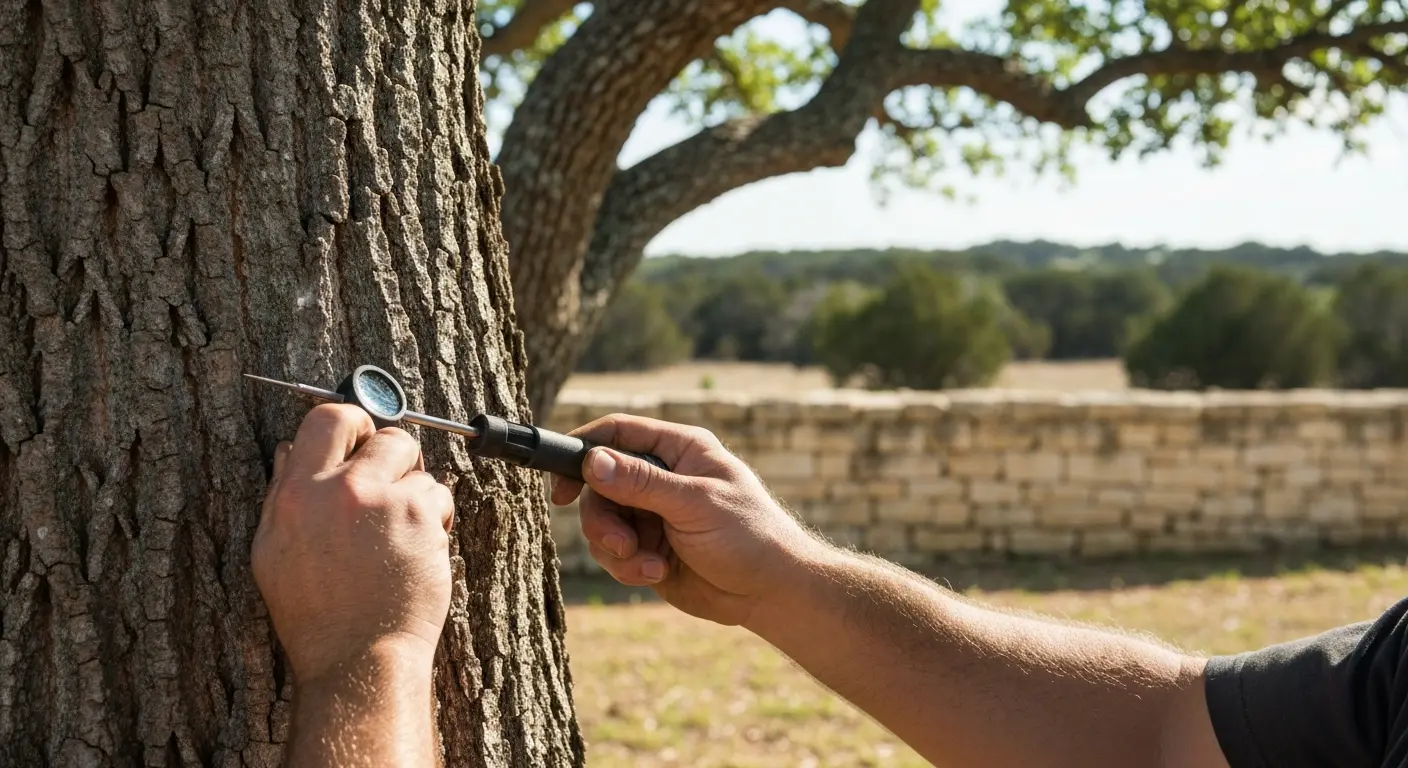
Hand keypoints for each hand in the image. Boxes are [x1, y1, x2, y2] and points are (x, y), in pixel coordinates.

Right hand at [253, 404, 454, 684]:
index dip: (352, 422)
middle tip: (389, 487)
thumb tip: (287, 448)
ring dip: (415, 493)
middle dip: (393, 455)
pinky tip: (416, 551)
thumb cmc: (314, 616)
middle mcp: (340, 490)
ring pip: (417, 466)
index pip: (327, 418)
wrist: (357, 658)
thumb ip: (281, 494)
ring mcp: (385, 501)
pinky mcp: (422, 517)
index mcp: (296, 494)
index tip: (360, 441)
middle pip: (385, 434)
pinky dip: (435, 518)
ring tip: (398, 534)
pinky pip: (438, 494)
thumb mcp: (272, 553)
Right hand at [551, 414, 824, 626]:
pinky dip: (627, 567)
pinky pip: (614, 553)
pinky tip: (657, 575)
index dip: (584, 451)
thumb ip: (642, 483)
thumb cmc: (749, 535)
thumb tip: (593, 461)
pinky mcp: (648, 548)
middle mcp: (661, 477)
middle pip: (600, 485)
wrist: (771, 592)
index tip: (560, 483)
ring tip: (648, 566)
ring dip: (616, 548)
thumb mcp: (694, 504)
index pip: (618, 433)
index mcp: (678, 449)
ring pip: (602, 522)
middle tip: (618, 544)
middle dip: (602, 519)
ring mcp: (653, 514)